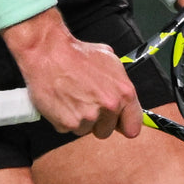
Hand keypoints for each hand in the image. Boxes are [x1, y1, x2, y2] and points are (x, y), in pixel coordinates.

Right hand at [5, 9, 142, 139]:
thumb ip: (119, 84)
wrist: (49, 53)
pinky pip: (70, 129)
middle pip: (107, 131)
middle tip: (87, 101)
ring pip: (87, 130)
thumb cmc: (77, 53)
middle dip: (98, 121)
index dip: (123, 124)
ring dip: (80, 119)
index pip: (133, 126)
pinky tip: (63, 101)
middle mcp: (109, 106)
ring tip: (73, 97)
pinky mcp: (70, 124)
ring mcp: (90, 117)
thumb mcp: (109, 60)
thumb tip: (124, 99)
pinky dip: (65, 118)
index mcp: (124, 92)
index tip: (117, 122)